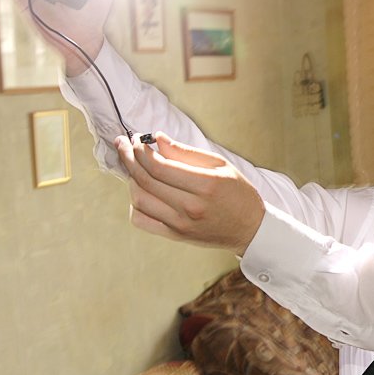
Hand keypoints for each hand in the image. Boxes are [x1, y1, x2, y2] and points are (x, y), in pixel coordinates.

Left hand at [115, 132, 265, 254]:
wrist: (250, 228)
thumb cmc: (238, 193)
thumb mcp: (220, 165)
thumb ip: (186, 152)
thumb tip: (157, 139)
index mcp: (205, 185)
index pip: (159, 165)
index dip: (141, 150)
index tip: (136, 139)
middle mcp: (191, 206)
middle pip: (146, 180)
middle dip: (129, 158)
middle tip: (123, 145)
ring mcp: (181, 224)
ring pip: (140, 200)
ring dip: (131, 180)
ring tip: (133, 166)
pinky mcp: (176, 235)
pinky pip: (142, 220)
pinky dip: (135, 204)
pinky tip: (141, 191)